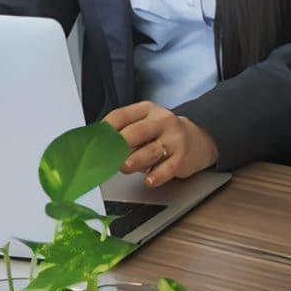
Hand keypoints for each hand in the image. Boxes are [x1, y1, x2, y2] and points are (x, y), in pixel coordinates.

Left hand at [104, 102, 219, 189]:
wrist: (196, 139)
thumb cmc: (161, 134)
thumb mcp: (144, 124)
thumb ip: (124, 132)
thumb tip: (99, 147)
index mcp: (146, 110)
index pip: (121, 115)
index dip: (105, 129)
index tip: (95, 142)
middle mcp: (161, 121)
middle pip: (137, 132)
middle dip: (120, 145)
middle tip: (107, 157)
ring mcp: (174, 138)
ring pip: (152, 150)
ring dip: (136, 160)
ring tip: (125, 167)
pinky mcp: (182, 156)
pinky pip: (169, 167)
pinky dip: (157, 175)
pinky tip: (149, 180)